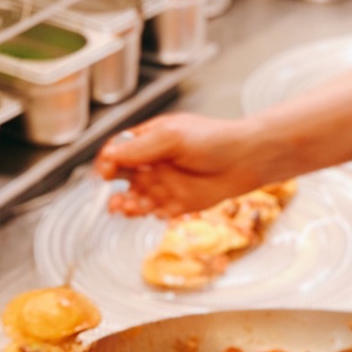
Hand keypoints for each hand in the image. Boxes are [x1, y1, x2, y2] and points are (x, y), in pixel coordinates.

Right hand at [95, 113, 265, 217]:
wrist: (247, 159)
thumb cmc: (215, 139)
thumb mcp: (172, 137)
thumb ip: (140, 148)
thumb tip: (110, 155)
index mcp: (150, 141)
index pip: (118, 152)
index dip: (108, 163)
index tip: (104, 174)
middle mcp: (155, 163)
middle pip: (122, 179)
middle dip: (114, 190)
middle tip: (115, 200)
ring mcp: (166, 184)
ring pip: (136, 198)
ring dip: (128, 205)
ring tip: (129, 208)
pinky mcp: (179, 203)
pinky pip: (157, 212)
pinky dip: (151, 214)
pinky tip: (154, 211)